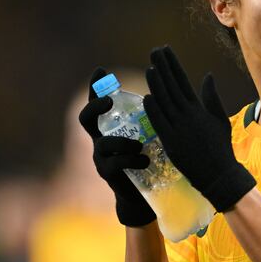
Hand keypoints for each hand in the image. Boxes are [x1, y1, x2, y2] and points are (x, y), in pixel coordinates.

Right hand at [78, 67, 156, 226]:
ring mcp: (101, 157)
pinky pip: (113, 164)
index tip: (101, 70)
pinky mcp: (108, 174)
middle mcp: (101, 138)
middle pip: (86, 118)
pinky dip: (129, 160)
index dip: (96, 86)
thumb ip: (157, 115)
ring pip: (102, 144)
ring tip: (139, 144)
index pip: (98, 101)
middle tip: (110, 101)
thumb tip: (174, 89)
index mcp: (112, 124)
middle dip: (95, 107)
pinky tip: (144, 159)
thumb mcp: (154, 132)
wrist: (146, 191)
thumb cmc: (153, 155)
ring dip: (120, 142)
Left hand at [143, 46, 255, 211]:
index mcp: (200, 109)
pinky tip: (147, 97)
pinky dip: (153, 110)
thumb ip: (212, 97)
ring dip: (156, 84)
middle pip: (172, 86)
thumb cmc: (221, 148)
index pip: (183, 80)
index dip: (173, 64)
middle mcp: (189, 115)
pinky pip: (160, 123)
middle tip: (154, 51)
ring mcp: (179, 128)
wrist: (219, 174)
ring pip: (165, 102)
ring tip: (149, 67)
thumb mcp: (220, 119)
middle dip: (163, 67)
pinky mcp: (171, 143)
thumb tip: (207, 76)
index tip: (166, 51)